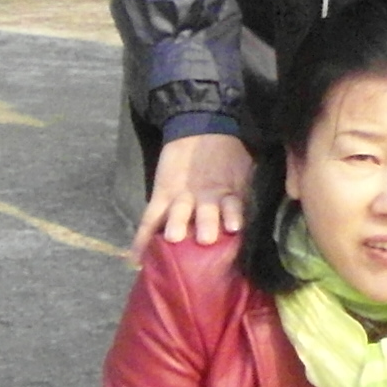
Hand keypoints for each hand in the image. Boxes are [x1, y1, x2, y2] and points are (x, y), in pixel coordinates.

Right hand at [138, 130, 254, 247]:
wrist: (200, 128)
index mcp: (229, 192)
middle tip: (205, 238)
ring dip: (176, 225)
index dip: (234, 217)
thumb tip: (249, 222)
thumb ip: (246, 194)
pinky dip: (142, 238)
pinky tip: (137, 258)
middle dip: (206, 224)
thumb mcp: (244, 171)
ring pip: (177, 213)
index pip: (233, 207)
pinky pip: (149, 219)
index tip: (234, 228)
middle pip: (206, 212)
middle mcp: (206, 197)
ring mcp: (181, 197)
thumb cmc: (228, 154)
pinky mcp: (161, 195)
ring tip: (173, 237)